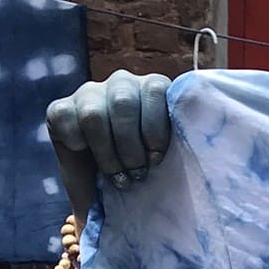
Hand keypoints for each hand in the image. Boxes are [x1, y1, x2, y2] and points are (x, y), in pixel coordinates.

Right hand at [46, 70, 172, 220]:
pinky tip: (88, 157)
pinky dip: (80, 146)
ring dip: (107, 153)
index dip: (156, 127)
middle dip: (131, 146)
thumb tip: (209, 150)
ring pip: (95, 115)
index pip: (156, 89)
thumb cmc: (145, 169)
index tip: (158, 159)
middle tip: (137, 174)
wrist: (105, 185)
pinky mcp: (60, 107)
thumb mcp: (165, 158)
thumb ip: (182, 149)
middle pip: (124, 102)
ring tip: (117, 174)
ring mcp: (89, 93)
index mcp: (154, 88)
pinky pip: (68, 121)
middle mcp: (122, 84)